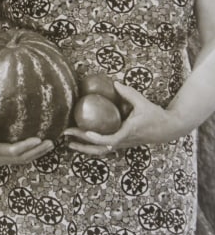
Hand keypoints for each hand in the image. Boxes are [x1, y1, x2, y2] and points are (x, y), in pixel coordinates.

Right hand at [0, 117, 53, 165]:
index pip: (13, 151)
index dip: (27, 146)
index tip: (39, 138)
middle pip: (21, 158)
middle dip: (37, 151)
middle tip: (51, 142)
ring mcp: (0, 160)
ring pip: (22, 160)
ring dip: (37, 153)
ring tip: (50, 144)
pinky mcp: (2, 157)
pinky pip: (19, 157)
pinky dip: (30, 152)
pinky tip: (38, 145)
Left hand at [64, 82, 184, 155]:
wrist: (168, 129)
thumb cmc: (155, 115)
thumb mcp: (142, 102)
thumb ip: (128, 93)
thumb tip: (114, 83)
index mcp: (127, 133)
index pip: (110, 140)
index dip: (97, 138)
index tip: (85, 133)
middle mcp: (123, 142)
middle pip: (99, 149)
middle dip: (81, 144)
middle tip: (66, 134)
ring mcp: (122, 144)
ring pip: (100, 151)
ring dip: (84, 148)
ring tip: (69, 142)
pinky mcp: (122, 143)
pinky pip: (104, 147)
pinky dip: (92, 145)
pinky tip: (81, 139)